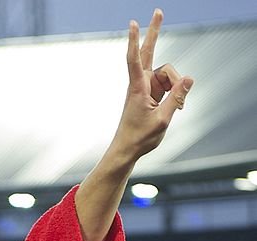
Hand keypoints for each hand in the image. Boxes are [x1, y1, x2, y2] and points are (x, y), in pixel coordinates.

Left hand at [112, 9, 192, 163]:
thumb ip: (177, 97)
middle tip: (158, 11)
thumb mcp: (163, 119)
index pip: (135, 60)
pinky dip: (176, 94)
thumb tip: (189, 77)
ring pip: (168, 74)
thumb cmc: (140, 137)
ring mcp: (147, 87)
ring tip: (179, 107)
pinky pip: (169, 85)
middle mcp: (141, 83)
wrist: (128, 149)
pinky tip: (179, 106)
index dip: (135, 41)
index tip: (134, 23)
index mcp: (138, 88)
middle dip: (154, 32)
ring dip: (177, 88)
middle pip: (149, 52)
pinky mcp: (151, 92)